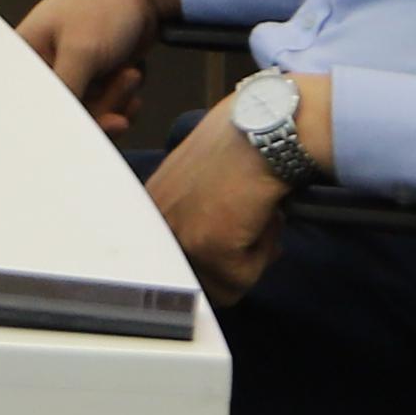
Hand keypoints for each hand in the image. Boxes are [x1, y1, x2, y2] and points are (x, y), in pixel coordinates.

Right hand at [18, 0, 180, 142]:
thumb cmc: (103, 4)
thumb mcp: (81, 51)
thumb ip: (65, 90)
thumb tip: (51, 125)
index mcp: (27, 54)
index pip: (31, 102)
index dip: (59, 118)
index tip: (86, 125)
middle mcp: (46, 65)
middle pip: (65, 111)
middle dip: (100, 106)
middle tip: (124, 85)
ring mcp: (73, 69)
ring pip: (88, 109)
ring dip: (115, 100)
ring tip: (132, 76)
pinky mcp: (96, 73)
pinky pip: (105, 104)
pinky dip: (122, 102)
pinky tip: (135, 88)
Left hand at [145, 102, 289, 301]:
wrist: (265, 129)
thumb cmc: (243, 146)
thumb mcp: (201, 179)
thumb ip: (195, 213)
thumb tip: (211, 255)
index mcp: (149, 204)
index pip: (168, 260)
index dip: (206, 257)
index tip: (231, 239)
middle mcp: (153, 222)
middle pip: (192, 278)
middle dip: (230, 262)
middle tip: (254, 229)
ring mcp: (178, 236)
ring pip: (219, 285)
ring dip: (250, 258)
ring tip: (260, 217)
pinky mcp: (208, 248)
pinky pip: (240, 281)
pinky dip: (263, 255)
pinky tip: (266, 217)